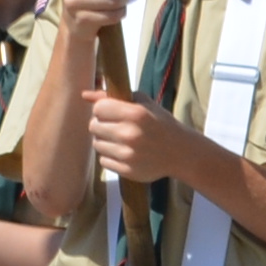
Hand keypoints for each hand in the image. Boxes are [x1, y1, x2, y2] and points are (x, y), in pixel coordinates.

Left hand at [81, 88, 218, 196]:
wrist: (180, 152)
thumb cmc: (160, 124)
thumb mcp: (143, 104)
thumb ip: (113, 97)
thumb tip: (85, 94)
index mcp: (135, 114)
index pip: (98, 108)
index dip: (103, 109)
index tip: (111, 112)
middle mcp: (130, 134)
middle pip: (93, 126)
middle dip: (102, 125)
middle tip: (115, 127)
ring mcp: (128, 155)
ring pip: (97, 144)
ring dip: (105, 142)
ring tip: (121, 140)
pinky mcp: (127, 171)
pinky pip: (103, 161)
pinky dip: (111, 157)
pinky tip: (125, 153)